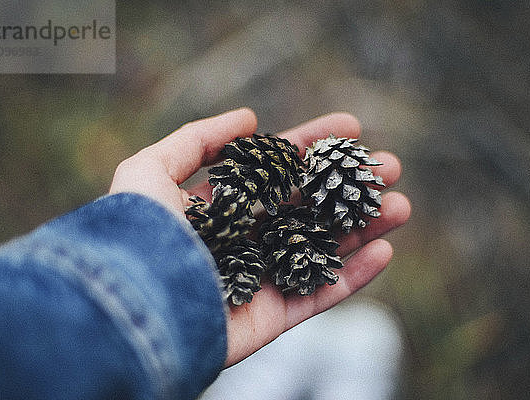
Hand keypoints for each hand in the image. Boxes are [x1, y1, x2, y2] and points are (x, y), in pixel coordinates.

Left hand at [109, 108, 410, 366]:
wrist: (129, 308)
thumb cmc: (137, 235)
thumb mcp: (150, 169)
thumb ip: (198, 139)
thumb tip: (250, 119)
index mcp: (223, 204)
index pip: (277, 168)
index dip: (314, 147)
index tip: (351, 128)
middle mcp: (246, 238)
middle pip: (310, 206)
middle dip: (349, 185)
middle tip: (390, 166)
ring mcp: (262, 277)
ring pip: (324, 248)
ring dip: (364, 226)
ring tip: (401, 204)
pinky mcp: (271, 317)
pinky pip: (321, 294)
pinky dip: (354, 276)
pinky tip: (385, 250)